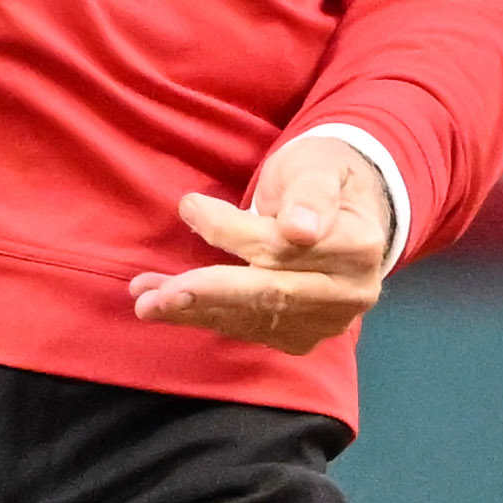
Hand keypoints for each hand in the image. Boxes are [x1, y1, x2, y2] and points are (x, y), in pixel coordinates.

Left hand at [132, 128, 401, 353]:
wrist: (350, 212)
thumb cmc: (322, 178)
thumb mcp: (318, 166)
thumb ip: (310, 194)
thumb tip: (300, 231)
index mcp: (358, 247)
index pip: (283, 246)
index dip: (232, 231)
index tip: (190, 207)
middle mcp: (348, 293)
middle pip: (269, 295)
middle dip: (205, 295)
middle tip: (151, 297)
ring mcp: (325, 321)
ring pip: (249, 318)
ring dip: (191, 310)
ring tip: (144, 298)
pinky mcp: (299, 336)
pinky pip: (245, 327)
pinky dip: (203, 316)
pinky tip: (165, 304)